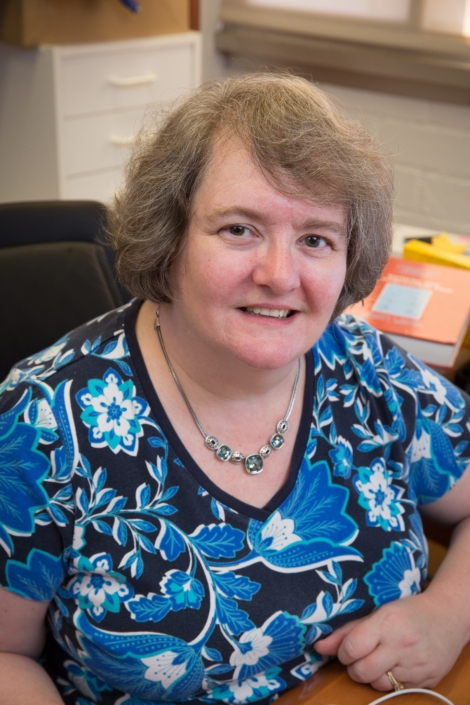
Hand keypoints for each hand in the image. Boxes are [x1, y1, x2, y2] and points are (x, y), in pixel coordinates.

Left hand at [313, 592, 466, 690]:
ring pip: (378, 684)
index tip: (347, 649)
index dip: (343, 652)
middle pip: (362, 671)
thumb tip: (319, 647)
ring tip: (379, 660)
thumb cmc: (408, 612)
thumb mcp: (378, 613)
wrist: (447, 618)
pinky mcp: (425, 680)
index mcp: (387, 623)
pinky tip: (394, 666)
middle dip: (354, 668)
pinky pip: (397, 690)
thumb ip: (347, 631)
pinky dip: (390, 681)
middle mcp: (401, 645)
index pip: (352, 648)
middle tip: (359, 658)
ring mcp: (415, 665)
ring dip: (372, 676)